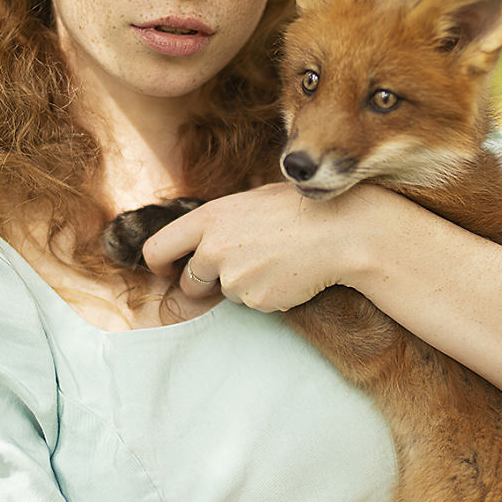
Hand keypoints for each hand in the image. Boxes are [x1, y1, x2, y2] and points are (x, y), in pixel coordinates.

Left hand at [142, 182, 360, 310]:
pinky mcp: (256, 301)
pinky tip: (288, 273)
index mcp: (210, 218)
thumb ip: (222, 220)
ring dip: (243, 284)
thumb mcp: (254, 199)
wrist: (342, 232)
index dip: (159, 263)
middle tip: (233, 269)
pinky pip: (253, 302)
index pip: (159, 247)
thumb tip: (203, 235)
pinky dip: (267, 293)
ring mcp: (234, 279)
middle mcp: (214, 250)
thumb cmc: (301, 209)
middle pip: (189, 281)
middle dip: (202, 283)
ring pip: (227, 292)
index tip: (167, 269)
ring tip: (276, 260)